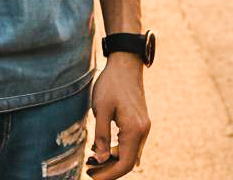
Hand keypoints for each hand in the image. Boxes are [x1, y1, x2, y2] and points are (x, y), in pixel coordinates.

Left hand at [86, 55, 150, 177]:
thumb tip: (99, 159)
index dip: (108, 174)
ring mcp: (143, 126)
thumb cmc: (112, 83)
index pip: (124, 164)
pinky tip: (103, 149)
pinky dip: (117, 149)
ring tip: (92, 160)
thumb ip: (101, 135)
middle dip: (109, 169)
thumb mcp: (101, 108)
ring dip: (112, 160)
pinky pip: (130, 143)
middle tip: (89, 170)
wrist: (126, 63)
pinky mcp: (140, 122)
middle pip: (128, 161)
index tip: (92, 177)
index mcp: (134, 130)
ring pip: (129, 153)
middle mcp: (143, 131)